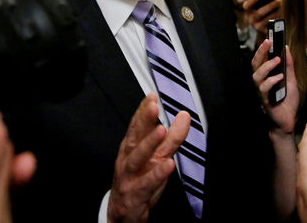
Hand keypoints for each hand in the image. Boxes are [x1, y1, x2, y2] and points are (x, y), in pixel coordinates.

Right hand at [108, 94, 190, 222]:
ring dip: (148, 144)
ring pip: (136, 159)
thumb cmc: (139, 180)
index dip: (143, 110)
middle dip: (143, 121)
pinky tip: (168, 165)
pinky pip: (146, 184)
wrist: (122, 213)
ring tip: (160, 130)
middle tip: (153, 106)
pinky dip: (156, 175)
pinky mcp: (135, 195)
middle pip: (134, 138)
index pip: (136, 126)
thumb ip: (172, 137)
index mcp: (131, 148)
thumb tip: (184, 116)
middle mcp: (128, 160)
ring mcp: (129, 177)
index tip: (151, 96)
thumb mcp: (157, 157)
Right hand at [243, 0, 279, 39]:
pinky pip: (272, 26)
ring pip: (268, 20)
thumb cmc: (262, 8)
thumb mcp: (259, 4)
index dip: (251, 1)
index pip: (246, 6)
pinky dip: (278, 20)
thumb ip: (262, 0)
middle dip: (270, 6)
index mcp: (248, 10)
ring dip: (276, 13)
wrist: (264, 21)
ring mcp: (257, 26)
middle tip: (279, 1)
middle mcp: (251, 19)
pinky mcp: (265, 30)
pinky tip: (281, 16)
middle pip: (260, 13)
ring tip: (281, 8)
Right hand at [251, 40, 298, 134]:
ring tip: (276, 60)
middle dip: (261, 52)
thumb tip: (286, 49)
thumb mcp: (291, 80)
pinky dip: (271, 81)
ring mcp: (261, 91)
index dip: (263, 48)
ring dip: (266, 66)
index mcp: (266, 76)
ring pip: (257, 75)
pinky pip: (264, 89)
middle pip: (255, 63)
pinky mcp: (264, 101)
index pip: (260, 59)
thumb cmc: (287, 101)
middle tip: (269, 42)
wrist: (289, 121)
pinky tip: (280, 78)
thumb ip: (289, 65)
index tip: (269, 37)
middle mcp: (261, 82)